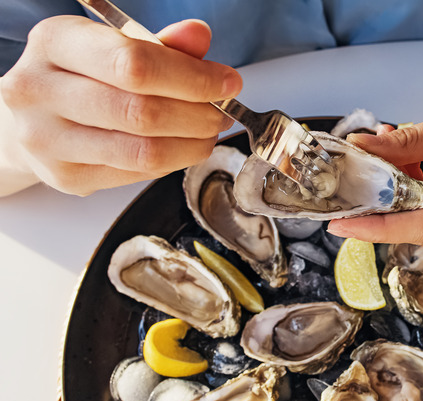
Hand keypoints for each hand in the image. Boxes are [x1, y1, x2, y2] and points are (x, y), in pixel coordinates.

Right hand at [0, 16, 240, 195]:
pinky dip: (171, 162)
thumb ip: (162, 45)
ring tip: (207, 132)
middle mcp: (39, 90)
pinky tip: (180, 147)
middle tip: (221, 113)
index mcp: (55, 43)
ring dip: (192, 144)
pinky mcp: (64, 176)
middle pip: (142, 112)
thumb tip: (198, 35)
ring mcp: (47, 139)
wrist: (31, 115)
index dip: (192, 78)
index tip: (225, 84)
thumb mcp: (115, 44)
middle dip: (198, 115)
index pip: (135, 65)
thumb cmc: (79, 75)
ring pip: (143, 151)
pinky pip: (136, 174)